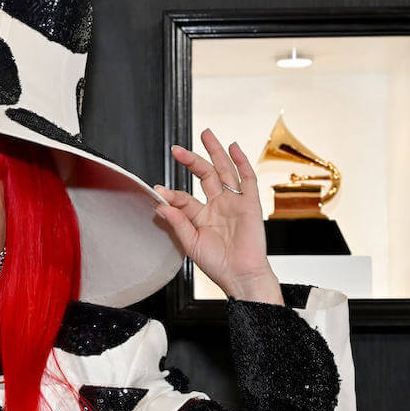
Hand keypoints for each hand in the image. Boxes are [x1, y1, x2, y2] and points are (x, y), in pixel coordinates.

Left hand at [153, 129, 282, 304]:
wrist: (240, 275)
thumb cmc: (218, 264)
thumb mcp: (191, 243)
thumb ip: (177, 222)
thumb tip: (160, 204)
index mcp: (201, 216)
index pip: (184, 197)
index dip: (171, 193)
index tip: (158, 190)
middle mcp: (218, 205)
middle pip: (205, 175)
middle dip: (192, 160)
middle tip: (177, 149)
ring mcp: (234, 203)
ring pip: (225, 171)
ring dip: (216, 152)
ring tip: (206, 135)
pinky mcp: (251, 204)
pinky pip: (247, 179)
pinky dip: (241, 162)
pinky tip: (233, 148)